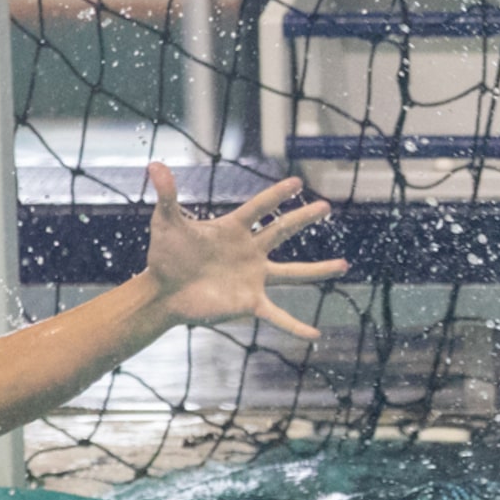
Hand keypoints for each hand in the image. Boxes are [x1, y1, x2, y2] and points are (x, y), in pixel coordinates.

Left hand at [142, 164, 347, 338]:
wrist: (163, 292)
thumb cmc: (165, 255)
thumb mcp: (166, 223)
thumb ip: (167, 196)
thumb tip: (155, 165)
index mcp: (233, 230)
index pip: (259, 208)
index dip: (276, 195)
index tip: (297, 183)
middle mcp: (249, 251)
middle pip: (282, 231)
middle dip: (304, 218)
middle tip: (326, 207)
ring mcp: (253, 277)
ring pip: (293, 272)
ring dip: (318, 270)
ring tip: (344, 265)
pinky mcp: (250, 302)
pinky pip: (278, 315)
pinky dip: (295, 325)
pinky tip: (315, 334)